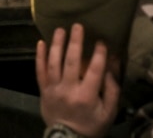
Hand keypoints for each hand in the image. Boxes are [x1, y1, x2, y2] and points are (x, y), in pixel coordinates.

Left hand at [36, 23, 120, 137]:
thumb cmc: (92, 125)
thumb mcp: (109, 112)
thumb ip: (112, 89)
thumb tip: (113, 65)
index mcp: (87, 96)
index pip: (94, 70)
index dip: (98, 54)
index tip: (101, 41)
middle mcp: (68, 90)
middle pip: (71, 62)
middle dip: (75, 42)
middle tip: (78, 25)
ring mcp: (53, 89)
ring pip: (53, 63)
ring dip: (57, 45)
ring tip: (60, 30)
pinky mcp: (43, 91)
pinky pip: (39, 71)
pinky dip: (39, 57)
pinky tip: (41, 43)